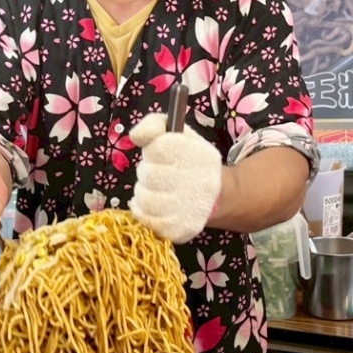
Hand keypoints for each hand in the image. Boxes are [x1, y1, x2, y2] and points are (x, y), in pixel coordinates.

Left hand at [128, 113, 221, 243]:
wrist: (217, 195)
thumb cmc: (190, 161)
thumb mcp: (180, 134)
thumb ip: (154, 124)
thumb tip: (135, 136)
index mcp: (197, 154)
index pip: (157, 149)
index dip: (153, 151)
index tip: (162, 154)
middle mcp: (197, 181)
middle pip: (147, 175)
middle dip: (147, 174)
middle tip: (159, 175)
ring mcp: (190, 208)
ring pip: (143, 199)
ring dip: (143, 194)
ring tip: (155, 191)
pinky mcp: (181, 228)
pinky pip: (147, 221)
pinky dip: (144, 212)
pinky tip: (154, 207)